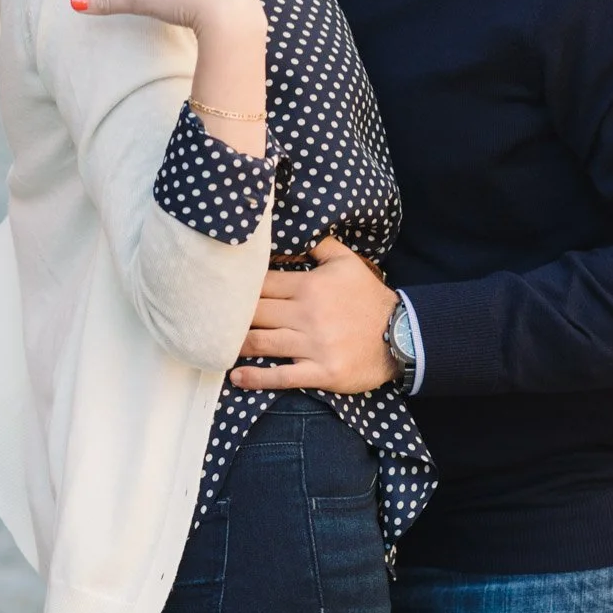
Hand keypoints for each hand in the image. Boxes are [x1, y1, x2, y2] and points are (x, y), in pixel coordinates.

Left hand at [229, 237, 398, 392]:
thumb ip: (318, 245)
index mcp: (310, 286)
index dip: (239, 288)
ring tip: (217, 344)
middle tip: (210, 318)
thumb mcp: (347, 262)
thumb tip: (291, 235)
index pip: (262, 284)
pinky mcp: (322, 372)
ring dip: (236, 344)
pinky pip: (282, 376)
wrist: (402, 335)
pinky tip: (237, 377)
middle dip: (232, 315)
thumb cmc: (369, 298)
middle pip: (256, 313)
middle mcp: (308, 314)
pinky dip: (256, 377)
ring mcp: (314, 345)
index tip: (221, 291)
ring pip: (262, 343)